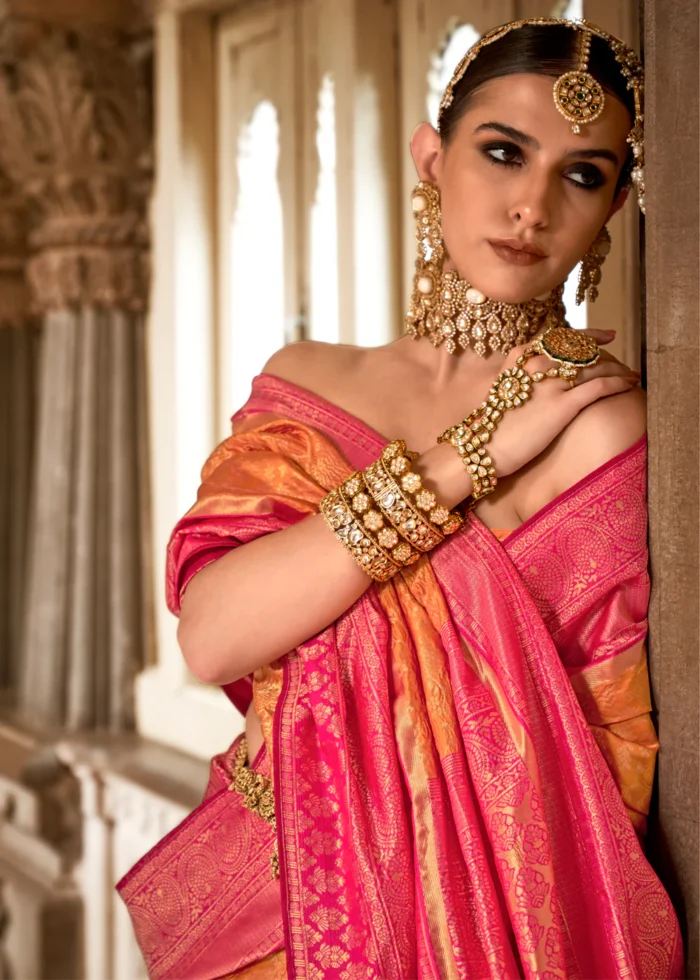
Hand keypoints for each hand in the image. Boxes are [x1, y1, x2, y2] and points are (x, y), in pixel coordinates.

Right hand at [478, 329, 639, 479]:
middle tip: (620, 354)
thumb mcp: (501, 389)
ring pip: (594, 365)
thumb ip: (520, 375)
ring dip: (617, 368)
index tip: (603, 336)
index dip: (586, 334)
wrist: (484, 447)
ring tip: (630, 374)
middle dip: (604, 350)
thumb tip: (537, 376)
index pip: (560, 337)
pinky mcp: (563, 404)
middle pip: (580, 348)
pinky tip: (629, 384)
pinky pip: (599, 386)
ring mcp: (551, 382)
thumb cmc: (491, 425)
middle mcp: (537, 363)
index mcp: (521, 356)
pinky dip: (618, 382)